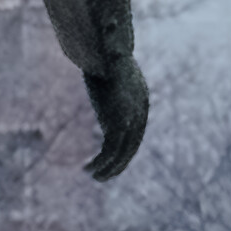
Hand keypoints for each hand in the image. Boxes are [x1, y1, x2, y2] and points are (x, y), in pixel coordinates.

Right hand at [85, 56, 149, 181]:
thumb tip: (101, 60)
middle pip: (131, 146)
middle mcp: (139, 114)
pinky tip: (89, 170)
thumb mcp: (110, 64)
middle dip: (118, 163)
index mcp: (141, 100)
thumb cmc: (104, 53)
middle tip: (105, 174)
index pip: (136, 130)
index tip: (111, 155)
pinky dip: (101, 164)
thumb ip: (110, 72)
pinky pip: (110, 153)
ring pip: (121, 155)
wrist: (108, 54)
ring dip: (109, 169)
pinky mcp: (118, 126)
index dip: (125, 145)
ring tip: (95, 177)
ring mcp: (130, 121)